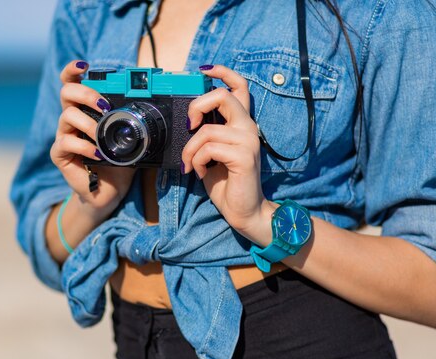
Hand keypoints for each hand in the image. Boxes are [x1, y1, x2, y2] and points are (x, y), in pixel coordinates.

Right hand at [50, 60, 135, 220]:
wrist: (110, 191)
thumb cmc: (120, 162)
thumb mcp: (131, 138)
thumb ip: (134, 122)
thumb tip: (154, 108)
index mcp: (86, 109)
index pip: (73, 83)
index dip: (73, 70)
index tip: (83, 65)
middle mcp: (72, 119)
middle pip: (66, 92)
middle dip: (86, 94)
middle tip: (104, 106)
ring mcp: (64, 135)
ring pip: (67, 116)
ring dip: (88, 123)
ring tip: (102, 136)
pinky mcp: (60, 154)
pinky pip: (66, 143)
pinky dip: (84, 147)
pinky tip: (98, 154)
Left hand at [181, 64, 273, 243]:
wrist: (243, 211)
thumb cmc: (227, 183)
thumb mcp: (212, 153)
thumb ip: (206, 134)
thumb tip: (187, 121)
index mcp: (241, 124)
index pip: (240, 87)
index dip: (223, 72)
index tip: (205, 70)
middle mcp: (248, 127)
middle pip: (222, 96)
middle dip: (197, 106)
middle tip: (189, 125)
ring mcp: (248, 141)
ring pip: (207, 130)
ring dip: (190, 150)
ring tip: (191, 165)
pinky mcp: (244, 156)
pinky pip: (208, 148)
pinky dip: (197, 161)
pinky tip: (200, 172)